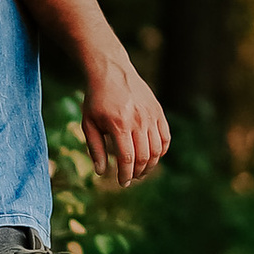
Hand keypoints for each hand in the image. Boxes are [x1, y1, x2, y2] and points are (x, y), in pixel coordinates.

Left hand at [80, 44, 171, 185]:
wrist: (111, 70)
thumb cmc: (96, 98)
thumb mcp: (88, 123)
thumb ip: (95, 148)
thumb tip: (101, 172)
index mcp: (119, 124)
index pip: (127, 158)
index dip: (125, 175)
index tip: (122, 183)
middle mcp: (138, 120)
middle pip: (144, 156)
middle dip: (138, 173)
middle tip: (131, 178)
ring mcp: (150, 115)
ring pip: (157, 149)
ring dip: (151, 165)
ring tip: (141, 171)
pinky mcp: (158, 111)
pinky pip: (165, 137)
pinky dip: (161, 151)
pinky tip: (152, 157)